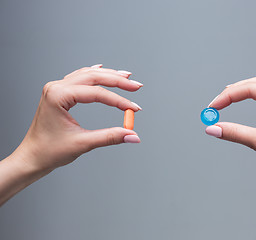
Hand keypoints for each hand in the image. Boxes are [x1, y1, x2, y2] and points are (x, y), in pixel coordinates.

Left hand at [16, 65, 142, 172]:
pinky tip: (102, 71)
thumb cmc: (49, 151)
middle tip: (136, 86)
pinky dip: (95, 76)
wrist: (31, 157)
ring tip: (126, 77)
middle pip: (93, 77)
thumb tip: (132, 135)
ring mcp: (57, 89)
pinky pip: (80, 78)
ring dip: (108, 76)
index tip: (134, 109)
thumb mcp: (83, 143)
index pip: (96, 93)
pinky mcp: (59, 93)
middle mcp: (56, 87)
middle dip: (117, 81)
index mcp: (58, 96)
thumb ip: (110, 137)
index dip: (118, 101)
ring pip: (88, 75)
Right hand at [206, 76, 255, 178]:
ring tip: (224, 100)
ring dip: (241, 93)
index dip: (228, 97)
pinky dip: (250, 99)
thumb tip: (212, 128)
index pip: (250, 89)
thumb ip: (235, 133)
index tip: (212, 108)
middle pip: (254, 84)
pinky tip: (242, 101)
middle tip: (215, 105)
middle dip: (232, 93)